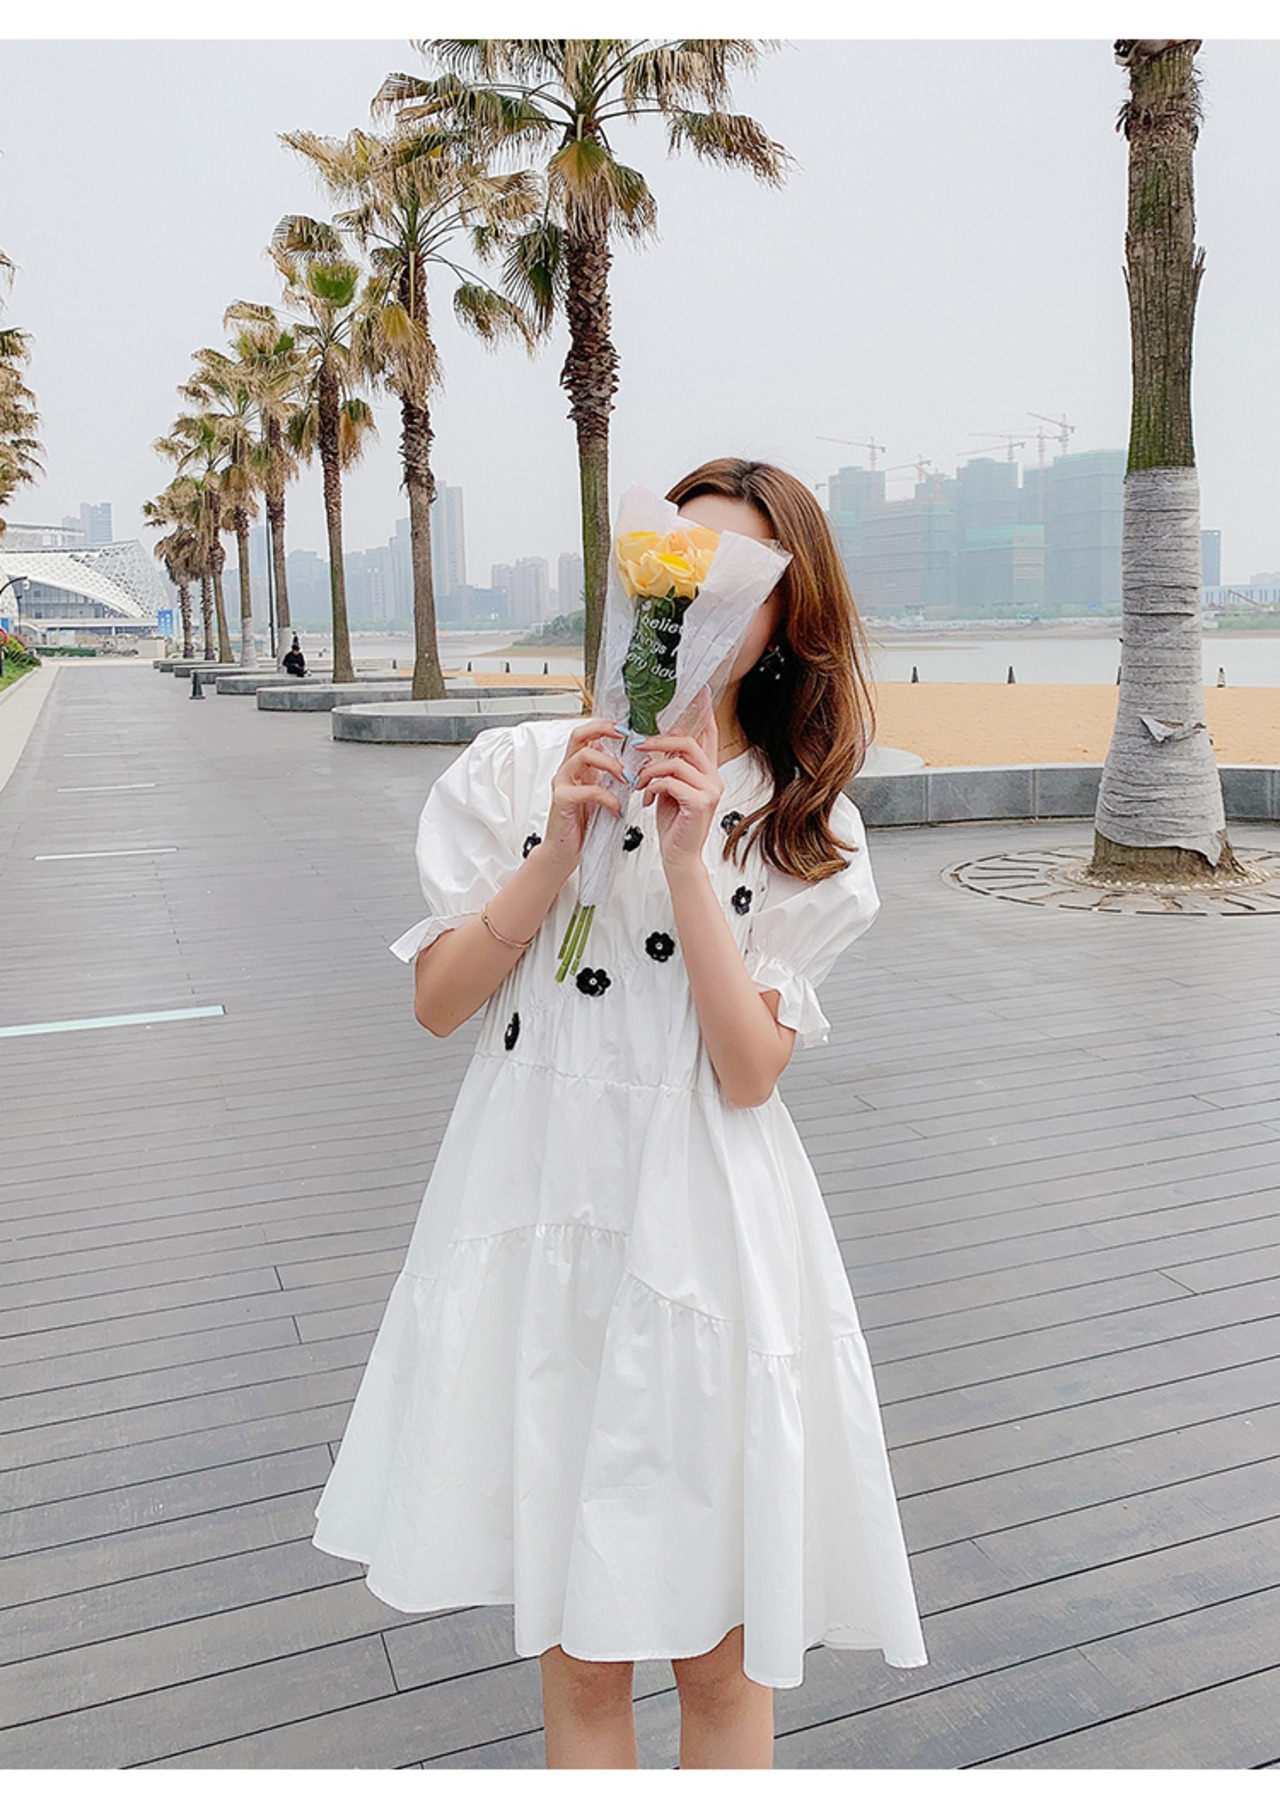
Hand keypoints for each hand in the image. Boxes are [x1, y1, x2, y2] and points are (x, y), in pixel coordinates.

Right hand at [538, 718, 625, 874]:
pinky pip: (588, 790)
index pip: (587, 735)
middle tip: (625, 737)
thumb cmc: (584, 825)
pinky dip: (608, 797)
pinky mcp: (562, 800)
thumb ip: (615, 780)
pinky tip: (617, 808)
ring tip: (628, 779)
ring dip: (611, 764)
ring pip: (584, 757)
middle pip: (579, 736)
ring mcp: (562, 783)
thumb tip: (641, 765)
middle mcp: (567, 771)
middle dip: (604, 731)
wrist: (565, 851)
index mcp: (578, 767)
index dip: (605, 727)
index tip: (627, 730)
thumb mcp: (605, 795)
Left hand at [637, 692, 724, 874]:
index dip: (705, 713)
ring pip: (675, 762)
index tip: (701, 692)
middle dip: (658, 742)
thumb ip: (670, 767)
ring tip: (640, 783)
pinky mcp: (700, 802)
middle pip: (686, 743)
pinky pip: (671, 781)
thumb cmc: (674, 825)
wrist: (678, 856)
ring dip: (650, 770)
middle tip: (638, 747)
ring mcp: (710, 790)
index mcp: (708, 772)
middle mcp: (714, 778)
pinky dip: (654, 786)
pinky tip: (648, 797)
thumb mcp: (669, 789)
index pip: (709, 736)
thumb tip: (659, 744)